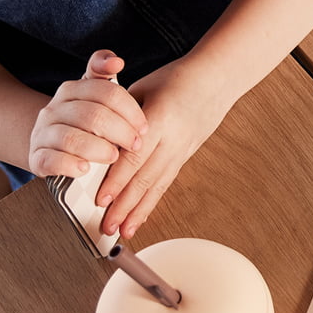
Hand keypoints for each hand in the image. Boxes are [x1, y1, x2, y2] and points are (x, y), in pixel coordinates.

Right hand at [28, 50, 147, 177]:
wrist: (49, 147)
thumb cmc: (82, 125)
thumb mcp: (95, 100)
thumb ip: (104, 78)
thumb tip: (116, 60)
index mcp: (72, 91)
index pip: (105, 92)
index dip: (129, 110)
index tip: (144, 128)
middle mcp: (55, 109)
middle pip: (92, 115)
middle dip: (120, 132)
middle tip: (135, 145)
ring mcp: (44, 134)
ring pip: (72, 138)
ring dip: (98, 149)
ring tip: (114, 157)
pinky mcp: (37, 158)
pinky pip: (52, 160)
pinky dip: (70, 166)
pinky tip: (85, 169)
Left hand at [97, 56, 232, 238]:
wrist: (214, 82)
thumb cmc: (175, 81)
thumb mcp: (143, 88)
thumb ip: (120, 114)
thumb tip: (98, 138)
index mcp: (160, 120)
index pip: (134, 157)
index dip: (117, 180)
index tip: (102, 199)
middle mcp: (172, 142)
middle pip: (144, 180)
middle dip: (124, 207)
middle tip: (107, 226)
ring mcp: (179, 154)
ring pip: (155, 189)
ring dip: (137, 213)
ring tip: (122, 232)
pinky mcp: (182, 160)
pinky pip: (163, 187)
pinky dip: (149, 206)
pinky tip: (138, 220)